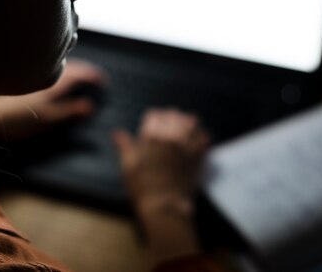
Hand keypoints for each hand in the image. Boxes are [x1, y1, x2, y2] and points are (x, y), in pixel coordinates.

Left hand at [0, 59, 105, 140]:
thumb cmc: (15, 118)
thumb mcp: (47, 118)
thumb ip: (68, 111)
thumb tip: (91, 105)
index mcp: (55, 81)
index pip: (80, 74)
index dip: (92, 76)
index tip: (103, 80)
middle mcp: (45, 70)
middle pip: (70, 64)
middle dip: (83, 69)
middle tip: (93, 75)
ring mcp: (32, 69)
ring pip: (57, 61)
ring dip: (70, 65)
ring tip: (76, 73)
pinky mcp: (21, 72)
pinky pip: (45, 62)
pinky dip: (56, 66)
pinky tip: (49, 72)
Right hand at [113, 108, 209, 264]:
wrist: (165, 207)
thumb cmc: (142, 187)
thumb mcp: (128, 166)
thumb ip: (124, 146)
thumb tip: (117, 133)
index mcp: (152, 134)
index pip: (155, 114)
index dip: (153, 120)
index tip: (152, 128)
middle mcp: (171, 134)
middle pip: (174, 114)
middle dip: (169, 120)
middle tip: (167, 131)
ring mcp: (187, 143)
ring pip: (191, 121)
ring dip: (186, 124)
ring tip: (183, 133)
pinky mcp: (199, 155)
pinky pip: (205, 136)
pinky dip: (200, 136)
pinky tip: (195, 143)